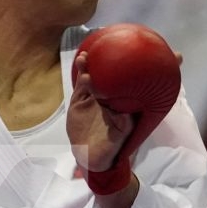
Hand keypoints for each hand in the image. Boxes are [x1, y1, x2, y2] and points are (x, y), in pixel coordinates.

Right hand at [65, 51, 137, 173]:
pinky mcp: (78, 103)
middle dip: (101, 61)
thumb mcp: (123, 131)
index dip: (121, 67)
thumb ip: (126, 120)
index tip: (123, 53)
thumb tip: (128, 114)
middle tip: (99, 50)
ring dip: (87, 67)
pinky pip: (80, 88)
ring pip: (90, 79)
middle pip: (104, 75)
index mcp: (119, 101)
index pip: (121, 80)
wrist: (93, 156)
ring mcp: (91, 99)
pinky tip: (82, 71)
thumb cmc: (114, 144)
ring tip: (85, 58)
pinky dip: (81, 79)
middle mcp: (106, 96)